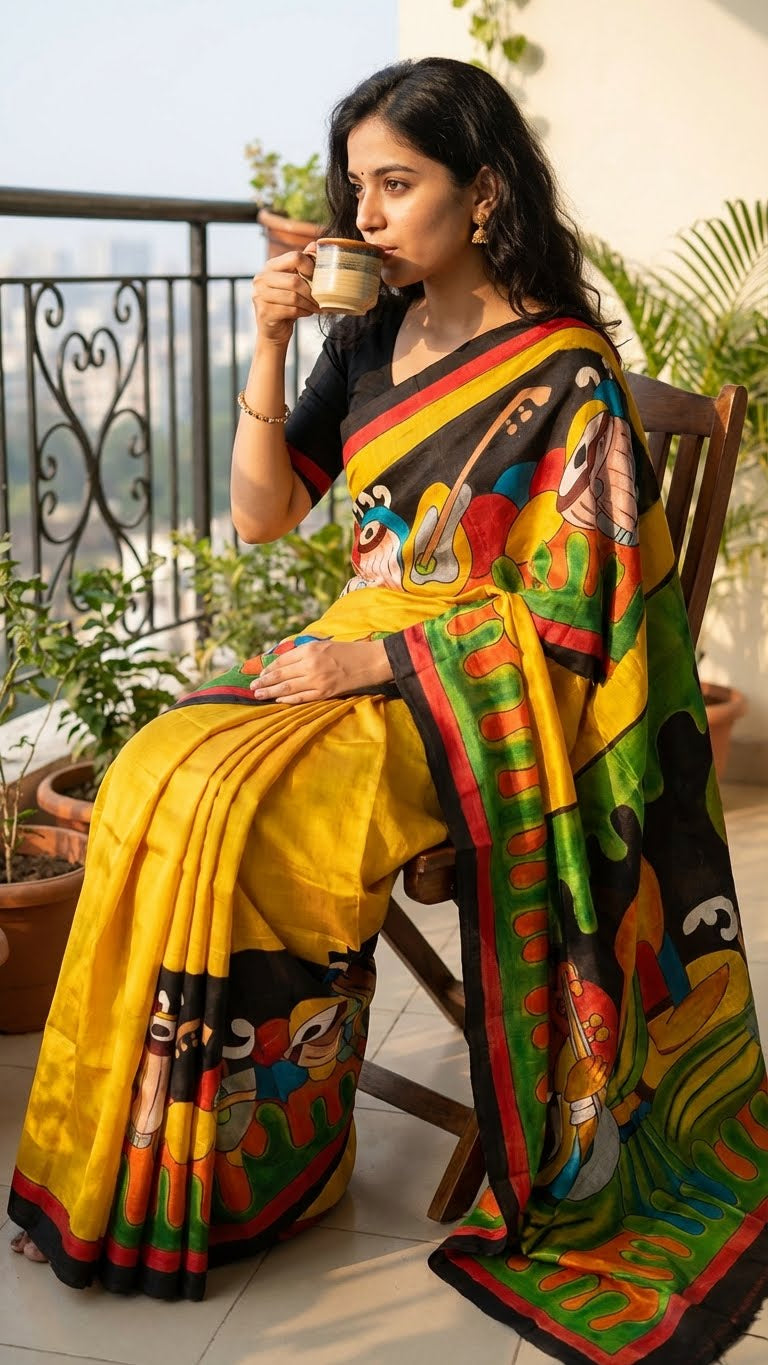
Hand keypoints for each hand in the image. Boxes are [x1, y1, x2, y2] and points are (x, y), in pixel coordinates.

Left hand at [249, 639, 392, 703]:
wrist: (372, 661)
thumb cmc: (349, 651)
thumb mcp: (325, 645)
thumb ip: (306, 652)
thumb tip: (286, 661)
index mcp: (310, 649)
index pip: (282, 660)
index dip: (269, 668)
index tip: (260, 673)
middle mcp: (310, 664)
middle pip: (281, 674)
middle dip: (264, 681)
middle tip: (252, 686)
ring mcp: (317, 680)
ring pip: (287, 687)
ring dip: (270, 692)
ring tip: (258, 695)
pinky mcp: (325, 692)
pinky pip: (301, 697)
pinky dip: (288, 699)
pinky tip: (278, 700)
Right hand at [251, 245, 318, 347]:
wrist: (273, 330)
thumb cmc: (286, 303)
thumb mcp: (294, 281)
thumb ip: (303, 264)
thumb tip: (315, 245)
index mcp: (270, 266)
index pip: (294, 257)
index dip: (310, 266)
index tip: (318, 277)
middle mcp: (261, 278)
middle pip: (294, 280)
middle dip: (312, 291)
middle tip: (321, 298)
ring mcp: (260, 296)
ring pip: (294, 297)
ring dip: (309, 303)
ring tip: (316, 306)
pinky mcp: (264, 312)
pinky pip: (291, 310)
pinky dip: (304, 312)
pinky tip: (307, 313)